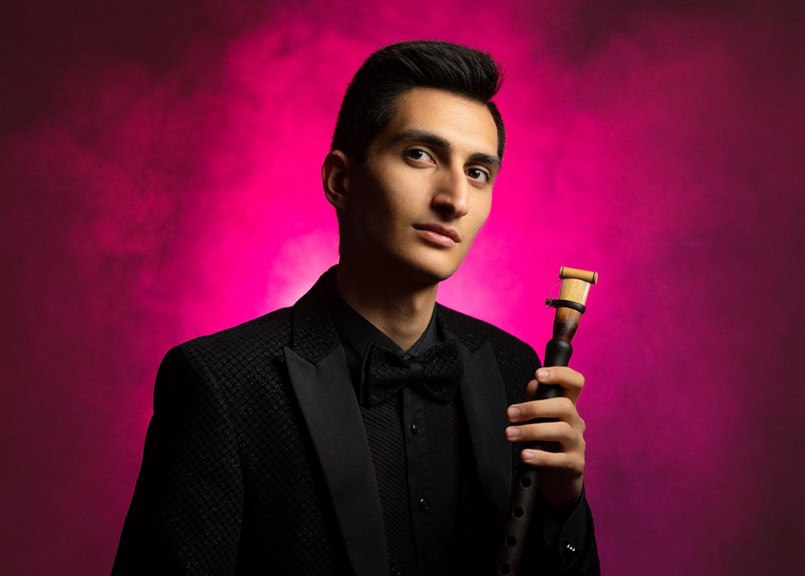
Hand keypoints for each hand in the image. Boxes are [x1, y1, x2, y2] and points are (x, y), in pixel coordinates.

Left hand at [505, 367, 586, 507]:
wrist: (557, 480)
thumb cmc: (546, 446)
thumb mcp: (540, 421)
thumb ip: (536, 402)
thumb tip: (533, 384)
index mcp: (567, 407)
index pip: (575, 383)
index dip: (560, 374)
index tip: (539, 374)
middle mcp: (576, 423)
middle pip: (565, 406)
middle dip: (535, 407)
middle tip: (511, 414)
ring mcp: (577, 444)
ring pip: (562, 431)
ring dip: (532, 431)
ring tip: (511, 434)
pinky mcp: (575, 464)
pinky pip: (561, 459)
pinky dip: (541, 457)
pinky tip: (526, 455)